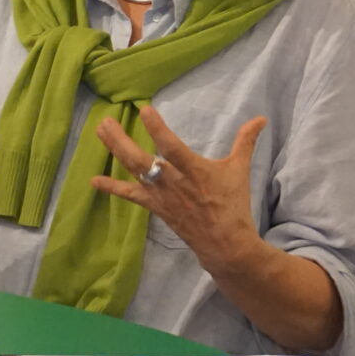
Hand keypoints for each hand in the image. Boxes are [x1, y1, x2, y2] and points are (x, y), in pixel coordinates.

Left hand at [92, 106, 266, 276]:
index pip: (173, 148)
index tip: (144, 110)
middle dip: (121, 141)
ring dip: (115, 151)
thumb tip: (260, 118)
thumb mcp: (239, 170)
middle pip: (141, 161)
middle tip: (105, 121)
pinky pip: (131, 196)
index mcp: (195, 171)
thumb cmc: (232, 205)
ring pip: (133, 172)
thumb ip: (246, 141)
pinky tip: (93, 180)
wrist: (225, 245)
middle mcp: (173, 183)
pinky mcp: (155, 207)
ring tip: (100, 131)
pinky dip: (112, 187)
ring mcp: (161, 196)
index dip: (158, 130)